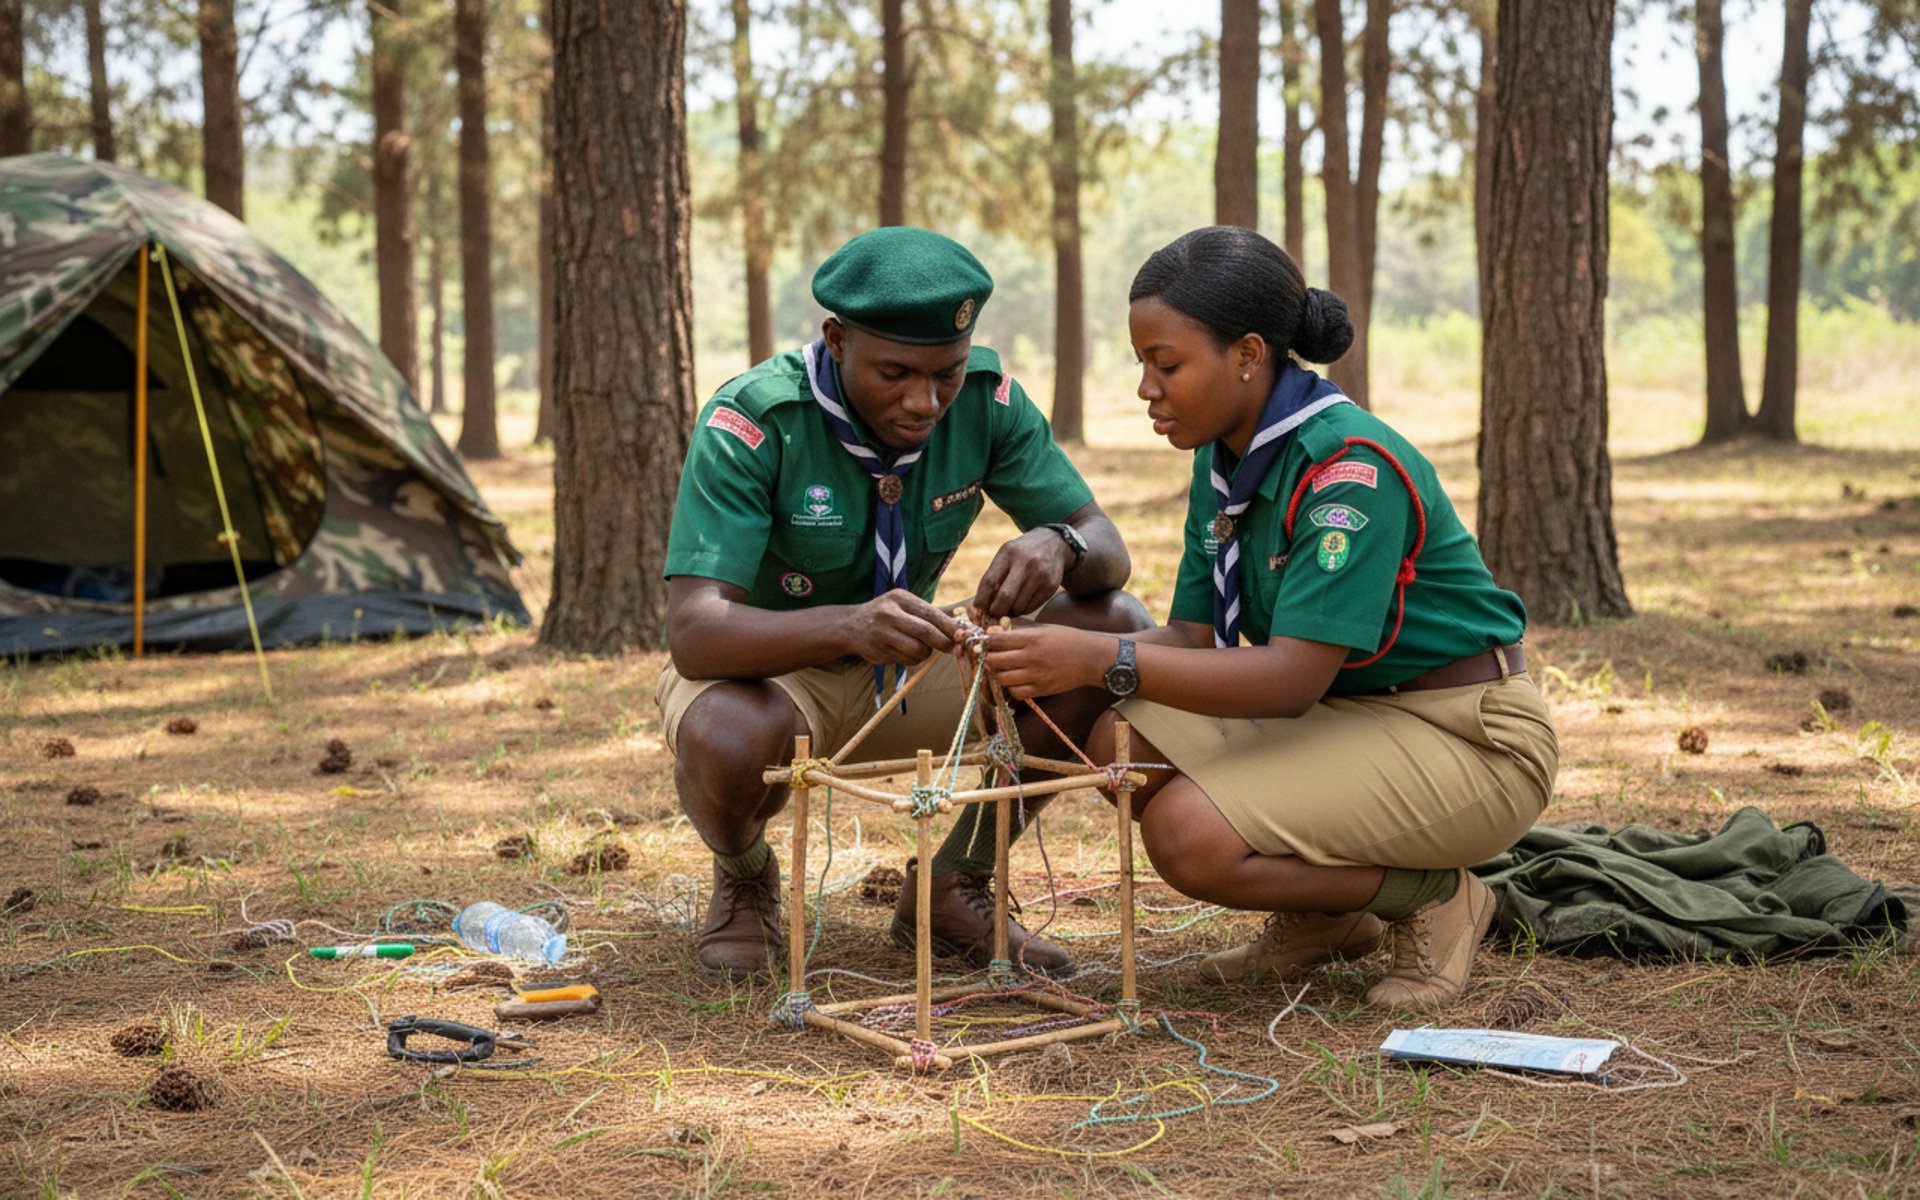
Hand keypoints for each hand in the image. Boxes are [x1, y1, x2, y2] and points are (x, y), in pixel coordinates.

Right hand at [845, 590, 960, 664]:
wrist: (851, 626)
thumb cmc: (887, 615)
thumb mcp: (903, 606)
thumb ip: (928, 615)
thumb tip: (961, 629)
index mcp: (900, 598)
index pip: (931, 613)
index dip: (950, 627)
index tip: (965, 636)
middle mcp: (889, 613)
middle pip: (925, 631)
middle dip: (944, 643)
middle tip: (955, 651)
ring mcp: (881, 633)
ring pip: (916, 649)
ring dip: (926, 654)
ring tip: (922, 650)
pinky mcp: (877, 651)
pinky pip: (905, 660)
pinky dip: (912, 660)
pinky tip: (904, 652)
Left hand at [971, 529, 1070, 619]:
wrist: (1054, 544)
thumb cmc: (1021, 553)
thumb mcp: (1006, 555)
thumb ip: (995, 576)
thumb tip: (982, 606)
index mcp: (1008, 553)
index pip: (989, 581)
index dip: (981, 599)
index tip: (976, 610)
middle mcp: (1025, 563)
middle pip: (1005, 597)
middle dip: (996, 611)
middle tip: (993, 615)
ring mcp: (1040, 575)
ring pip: (1019, 606)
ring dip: (1010, 613)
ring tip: (1007, 609)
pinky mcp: (1051, 586)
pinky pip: (1031, 607)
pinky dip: (1022, 611)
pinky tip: (1020, 605)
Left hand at [981, 624, 1110, 699]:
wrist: (1092, 658)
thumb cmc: (1068, 639)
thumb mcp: (1045, 629)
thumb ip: (1020, 631)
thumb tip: (995, 632)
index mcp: (1032, 638)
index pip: (997, 640)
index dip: (987, 641)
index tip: (987, 642)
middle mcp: (1031, 657)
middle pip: (995, 661)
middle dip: (989, 658)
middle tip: (992, 656)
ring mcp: (1036, 675)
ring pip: (1002, 679)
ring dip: (999, 674)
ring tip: (1004, 669)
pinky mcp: (1041, 689)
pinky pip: (1016, 693)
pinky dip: (1012, 688)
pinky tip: (1016, 681)